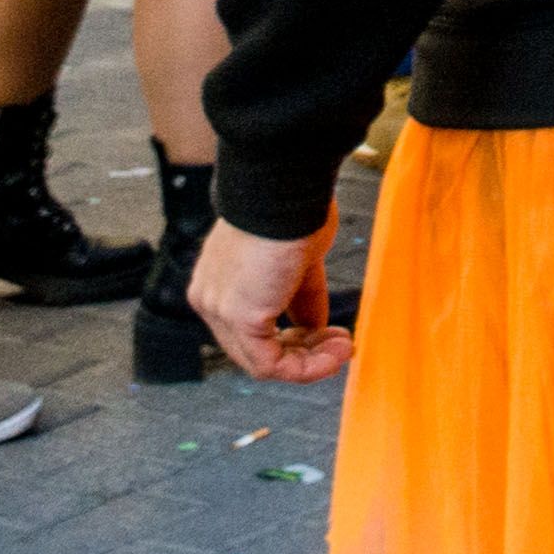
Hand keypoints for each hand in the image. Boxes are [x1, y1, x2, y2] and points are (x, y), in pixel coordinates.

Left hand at [185, 218, 352, 382]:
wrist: (284, 187)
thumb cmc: (293, 207)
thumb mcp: (300, 260)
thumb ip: (302, 296)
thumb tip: (315, 326)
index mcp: (218, 283)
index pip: (250, 328)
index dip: (293, 337)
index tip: (327, 332)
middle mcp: (210, 299)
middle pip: (254, 348)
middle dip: (304, 352)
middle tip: (340, 344)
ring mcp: (220, 310)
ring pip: (262, 361)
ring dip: (310, 362)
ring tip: (343, 350)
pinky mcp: (240, 317)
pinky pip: (272, 363)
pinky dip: (307, 367)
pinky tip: (334, 354)